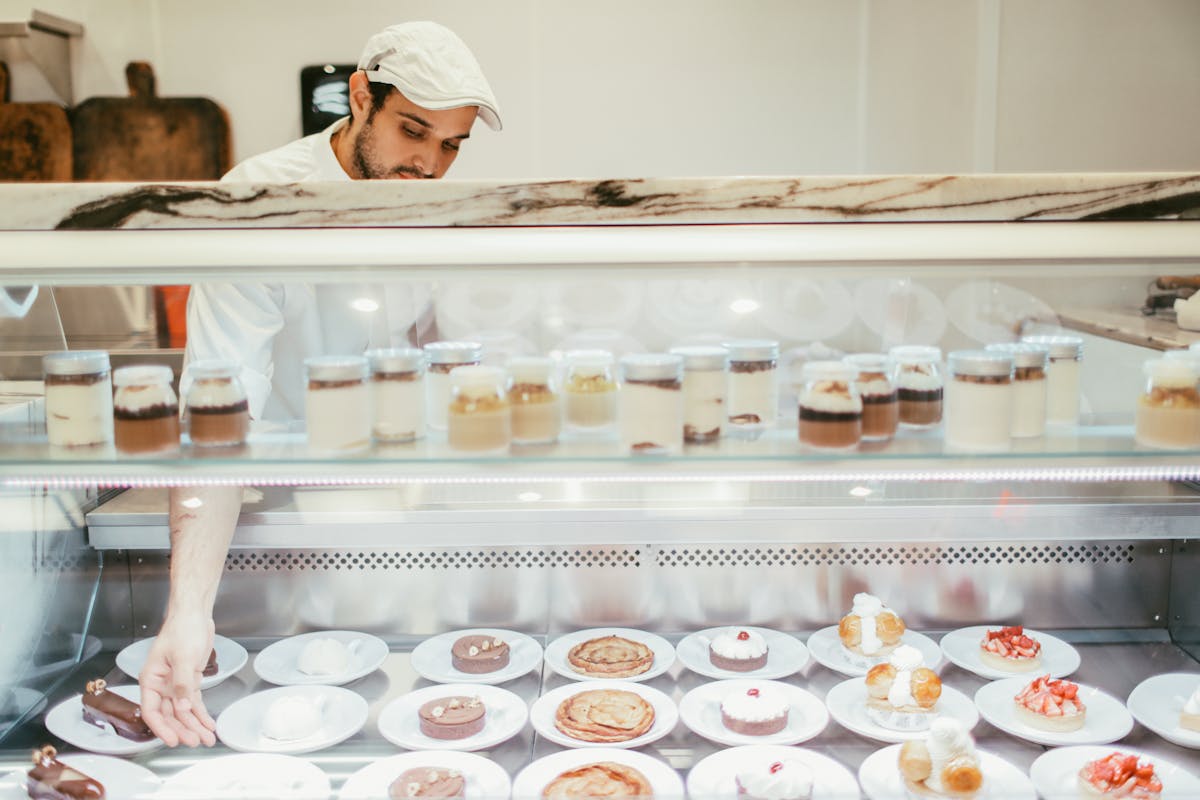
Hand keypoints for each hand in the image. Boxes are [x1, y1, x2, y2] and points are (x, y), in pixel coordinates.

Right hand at [138, 614, 217, 746]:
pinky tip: (208, 725)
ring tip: (206, 739)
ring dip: (194, 725)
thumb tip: (183, 707)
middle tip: (195, 742)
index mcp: (151, 679)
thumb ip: (182, 683)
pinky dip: (201, 714)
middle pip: (169, 714)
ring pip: (183, 711)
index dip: (162, 727)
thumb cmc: (182, 629)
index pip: (151, 710)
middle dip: (182, 730)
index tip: (172, 740)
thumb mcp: (183, 656)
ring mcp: (175, 684)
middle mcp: (161, 685)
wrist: (194, 615)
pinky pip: (194, 702)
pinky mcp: (189, 680)